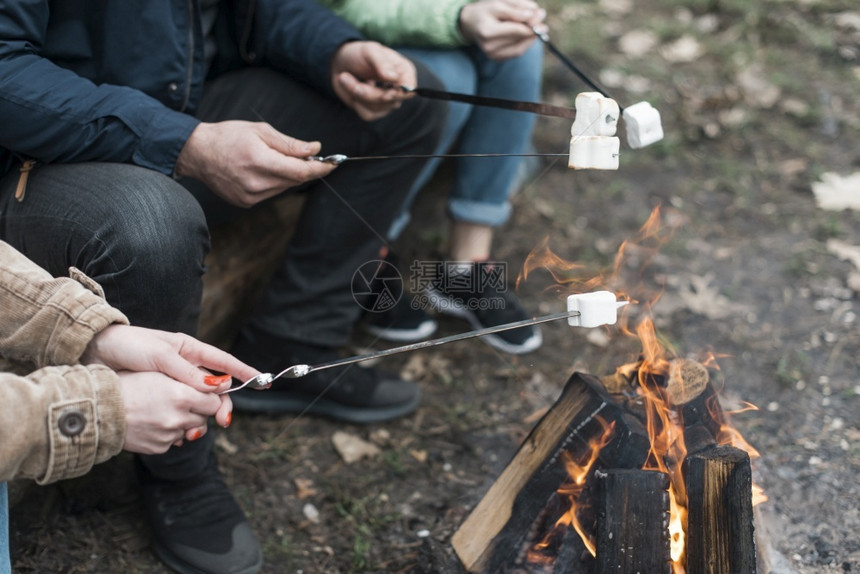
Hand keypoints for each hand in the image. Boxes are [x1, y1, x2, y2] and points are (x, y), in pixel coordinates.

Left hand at [82, 325, 257, 441]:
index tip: (263, 381)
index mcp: (189, 350)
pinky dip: (184, 420)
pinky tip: (183, 431)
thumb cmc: (128, 347)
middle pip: (214, 387)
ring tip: (199, 429)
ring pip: (198, 401)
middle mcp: (185, 366)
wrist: (95, 351)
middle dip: (222, 404)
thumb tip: (218, 386)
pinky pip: (180, 409)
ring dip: (202, 416)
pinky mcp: (159, 394)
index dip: (244, 372)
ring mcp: (173, 381)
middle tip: (224, 421)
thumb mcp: (160, 357)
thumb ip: (188, 373)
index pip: (224, 362)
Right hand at [118, 371, 225, 453]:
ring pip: (190, 430)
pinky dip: (168, 433)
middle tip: (181, 401)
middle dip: (198, 410)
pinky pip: (173, 441)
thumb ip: (190, 379)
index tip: (206, 395)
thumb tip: (218, 385)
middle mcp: (178, 418)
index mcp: (181, 395)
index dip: (211, 397)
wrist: (99, 408)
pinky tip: (152, 422)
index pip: (215, 402)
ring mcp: (169, 435)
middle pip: (204, 418)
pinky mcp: (159, 447)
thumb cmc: (128, 384)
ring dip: (184, 422)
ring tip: (164, 410)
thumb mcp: (160, 373)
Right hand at [174, 120, 336, 206]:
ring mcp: (249, 196)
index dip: (319, 169)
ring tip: (273, 159)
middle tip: (305, 156)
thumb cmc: (228, 136)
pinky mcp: (245, 203)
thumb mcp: (260, 131)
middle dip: (304, 169)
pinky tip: (260, 170)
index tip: (333, 164)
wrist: (197, 153)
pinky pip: (270, 193)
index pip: (299, 172)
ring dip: (287, 175)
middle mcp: (255, 183)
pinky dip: (274, 182)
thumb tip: (315, 149)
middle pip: (293, 180)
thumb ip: (289, 144)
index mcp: (259, 161)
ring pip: (283, 187)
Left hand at [331, 41, 415, 120]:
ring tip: (345, 77)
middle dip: (367, 92)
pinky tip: (351, 88)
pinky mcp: (375, 111)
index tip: (385, 94)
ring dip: (356, 94)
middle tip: (344, 77)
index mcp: (403, 72)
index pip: (409, 89)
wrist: (341, 63)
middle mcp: (399, 89)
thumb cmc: (359, 54)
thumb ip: (382, 62)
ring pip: (376, 108)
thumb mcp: (370, 50)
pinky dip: (355, 102)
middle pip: (390, 101)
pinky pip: (367, 114)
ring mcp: (388, 102)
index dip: (399, 94)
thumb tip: (394, 78)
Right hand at [459, 0, 546, 59]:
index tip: (541, 13)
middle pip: (519, 39)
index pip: (516, 29)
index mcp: (488, 32)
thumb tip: (533, 15)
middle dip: (533, 27)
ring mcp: (493, 55)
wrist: (470, 23)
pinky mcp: (497, 58)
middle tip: (541, 15)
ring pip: (520, 48)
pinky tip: (527, 33)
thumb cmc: (485, 10)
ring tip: (537, 24)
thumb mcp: (499, 3)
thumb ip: (516, 8)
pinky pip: (516, 52)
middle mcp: (489, 47)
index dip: (532, 22)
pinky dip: (524, 42)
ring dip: (531, 36)